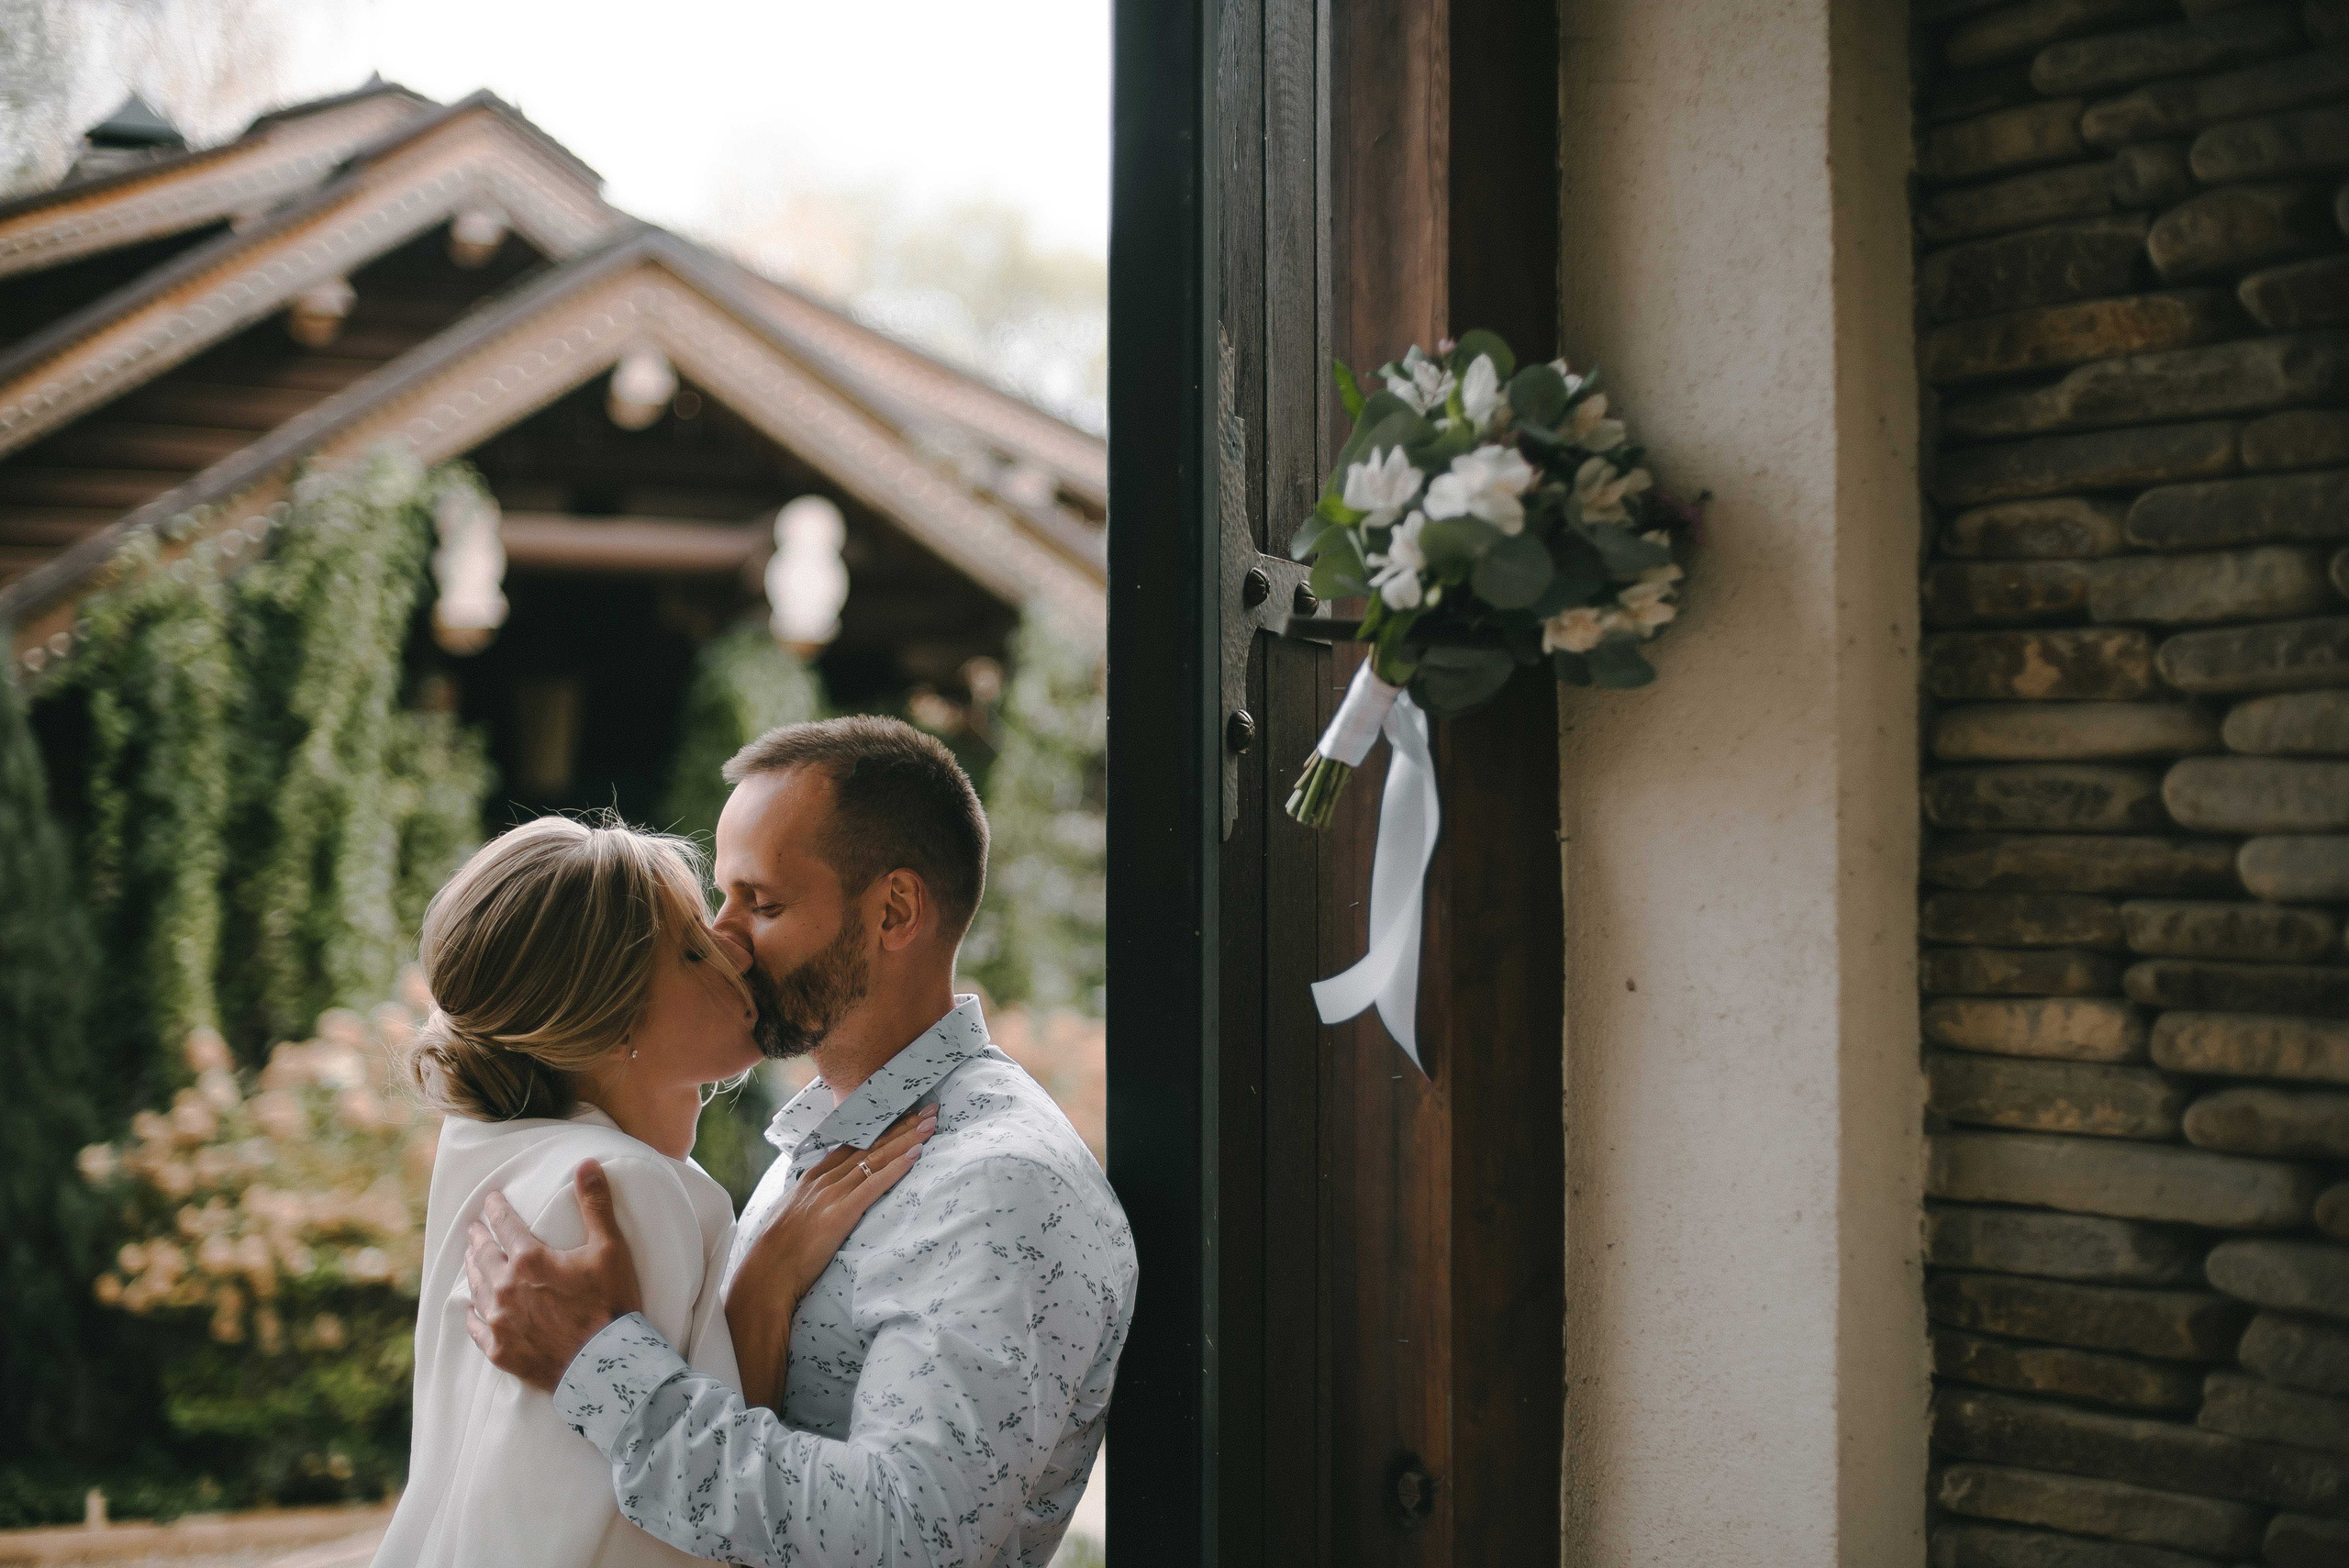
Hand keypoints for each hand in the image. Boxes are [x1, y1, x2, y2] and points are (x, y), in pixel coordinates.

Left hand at [464, 1160, 644, 1392]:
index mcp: (530, 1259)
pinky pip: (476, 1328)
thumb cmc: (612, 1304)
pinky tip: (470, 1309)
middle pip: (484, 1255)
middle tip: (473, 1227)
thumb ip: (595, 1204)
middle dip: (478, 1237)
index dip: (497, 1208)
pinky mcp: (501, 1351)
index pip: (506, 1224)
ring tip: (470, 1259)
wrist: (607, 1366)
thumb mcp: (611, 1248)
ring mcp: (500, 1321)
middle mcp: (506, 1288)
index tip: (490, 1199)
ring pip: (476, 1287)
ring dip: (472, 1269)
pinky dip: (472, 1314)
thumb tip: (587, 1163)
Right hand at [727, 1106, 935, 1407]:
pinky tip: (916, 1154)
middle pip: (869, 1145)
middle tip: (929, 1108)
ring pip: (875, 1158)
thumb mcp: (793, 1216)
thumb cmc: (778, 1254)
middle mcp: (823, 1180)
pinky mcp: (840, 1214)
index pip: (852, 1144)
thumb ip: (812, 1202)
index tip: (903, 1113)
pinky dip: (897, 1167)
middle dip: (901, 1125)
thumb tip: (827, 1200)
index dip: (880, 1127)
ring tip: (930, 1122)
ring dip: (906, 1138)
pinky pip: (874, 1185)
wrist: (765, 1275)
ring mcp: (831, 1195)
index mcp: (812, 1179)